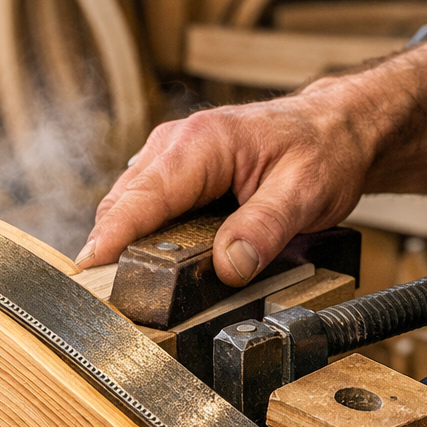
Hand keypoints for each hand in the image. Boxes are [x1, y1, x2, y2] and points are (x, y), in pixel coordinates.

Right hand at [76, 85, 379, 284]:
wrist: (337, 128)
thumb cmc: (323, 151)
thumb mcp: (305, 193)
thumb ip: (264, 229)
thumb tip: (228, 266)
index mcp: (201, 144)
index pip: (142, 197)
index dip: (112, 236)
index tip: (89, 269)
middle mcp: (175, 143)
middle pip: (123, 203)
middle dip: (111, 248)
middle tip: (110, 298)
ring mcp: (169, 154)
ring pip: (128, 204)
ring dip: (124, 242)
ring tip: (126, 286)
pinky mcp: (173, 170)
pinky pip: (143, 203)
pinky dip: (139, 232)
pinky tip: (148, 260)